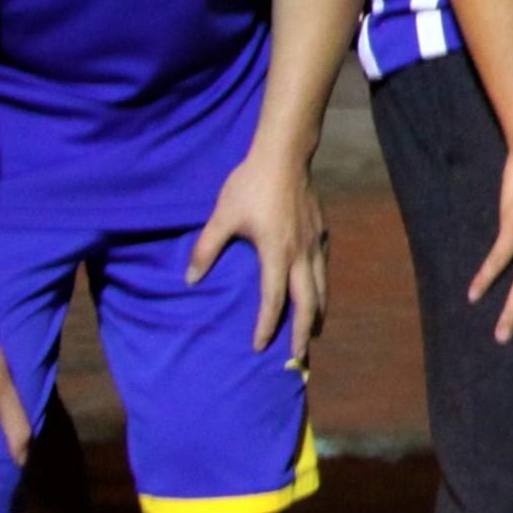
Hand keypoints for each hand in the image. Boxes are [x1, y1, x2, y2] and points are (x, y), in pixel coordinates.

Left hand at [190, 146, 331, 359]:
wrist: (284, 155)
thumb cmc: (250, 185)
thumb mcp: (222, 216)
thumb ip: (205, 249)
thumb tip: (189, 279)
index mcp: (276, 254)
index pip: (273, 300)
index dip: (267, 326)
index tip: (260, 347)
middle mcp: (301, 254)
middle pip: (308, 303)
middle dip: (303, 332)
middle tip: (299, 356)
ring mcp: (315, 243)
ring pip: (322, 287)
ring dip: (317, 313)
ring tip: (313, 333)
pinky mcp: (321, 232)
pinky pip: (324, 268)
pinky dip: (321, 287)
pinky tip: (316, 291)